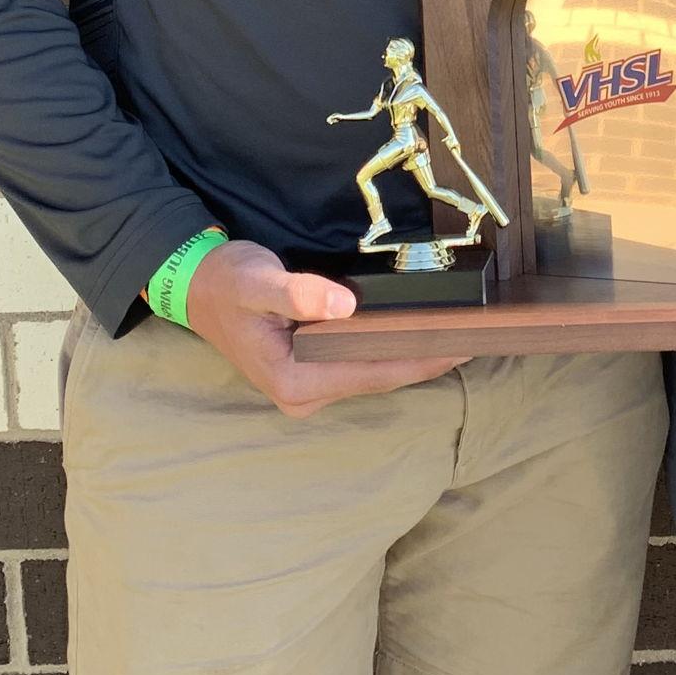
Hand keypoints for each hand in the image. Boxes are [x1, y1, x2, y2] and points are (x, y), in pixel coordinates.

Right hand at [183, 239, 457, 417]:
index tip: (463, 344)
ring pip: (374, 374)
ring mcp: (308, 387)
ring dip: (412, 357)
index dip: (420, 359)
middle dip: (426, 360)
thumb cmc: (227, 282)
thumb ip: (296, 293)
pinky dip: (392, 352)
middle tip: (478, 337)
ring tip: (459, 336)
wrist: (197, 286)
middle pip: (380, 378)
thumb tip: (343, 305)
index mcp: (294, 379)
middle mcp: (304, 394)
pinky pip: (363, 366)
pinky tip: (419, 336)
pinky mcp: (312, 372)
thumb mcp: (256, 281)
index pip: (373, 372)